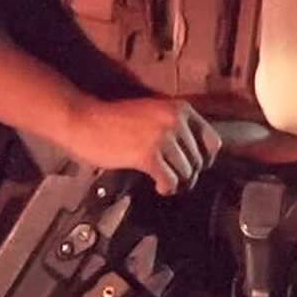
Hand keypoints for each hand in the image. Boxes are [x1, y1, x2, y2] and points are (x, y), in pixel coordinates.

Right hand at [54, 89, 218, 194]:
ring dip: (177, 182)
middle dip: (189, 174)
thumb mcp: (151, 113)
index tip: (193, 167)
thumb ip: (173, 127)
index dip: (205, 159)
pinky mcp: (149, 155)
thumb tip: (194, 156)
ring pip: (187, 173)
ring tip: (164, 183)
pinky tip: (158, 187)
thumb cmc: (113, 119)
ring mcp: (163, 138)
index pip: (212, 141)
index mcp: (180, 109)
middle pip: (199, 161)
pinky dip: (166, 188)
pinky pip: (170, 181)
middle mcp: (176, 121)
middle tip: (175, 180)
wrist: (84, 120)